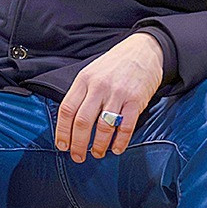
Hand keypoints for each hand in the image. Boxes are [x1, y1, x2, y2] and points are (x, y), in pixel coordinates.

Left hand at [55, 33, 163, 161]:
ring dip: (99, 145)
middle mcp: (99, 87)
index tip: (62, 145)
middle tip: (78, 157)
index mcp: (84, 80)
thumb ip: (81, 94)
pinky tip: (116, 149)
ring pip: (103, 127)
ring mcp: (118, 93)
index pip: (67, 109)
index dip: (62, 131)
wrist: (144, 50)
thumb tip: (69, 123)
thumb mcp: (92, 72)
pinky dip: (120, 142)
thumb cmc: (115, 64)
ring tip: (97, 153)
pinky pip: (126, 126)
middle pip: (82, 122)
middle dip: (78, 144)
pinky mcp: (136, 100)